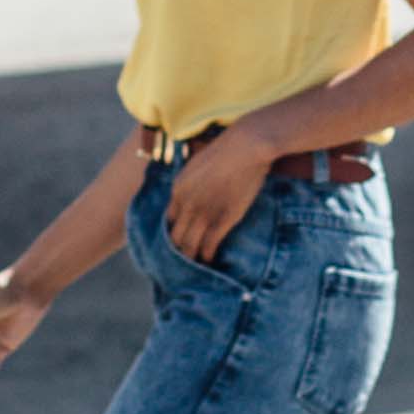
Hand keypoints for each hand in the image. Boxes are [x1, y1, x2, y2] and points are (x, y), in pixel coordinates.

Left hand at [164, 126, 268, 267]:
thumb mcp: (198, 163)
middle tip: (182, 260)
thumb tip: (195, 191)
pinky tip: (209, 260)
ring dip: (191, 257)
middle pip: (175, 237)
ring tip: (194, 266)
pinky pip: (210, 244)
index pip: (169, 219)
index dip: (174, 231)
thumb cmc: (225, 149)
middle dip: (178, 250)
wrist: (244, 147)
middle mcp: (186, 204)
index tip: (178, 239)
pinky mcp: (223, 219)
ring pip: (189, 245)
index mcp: (178, 189)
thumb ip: (192, 181)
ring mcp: (204, 214)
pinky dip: (208, 255)